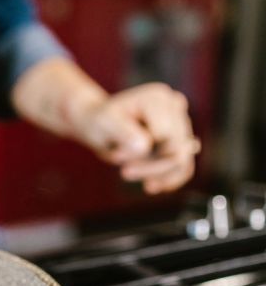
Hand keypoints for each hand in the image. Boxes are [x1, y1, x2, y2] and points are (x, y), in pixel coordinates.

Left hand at [67, 82, 200, 193]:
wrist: (101, 125)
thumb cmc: (101, 121)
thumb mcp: (104, 123)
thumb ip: (123, 132)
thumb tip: (145, 147)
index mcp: (157, 99)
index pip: (164, 137)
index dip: (140, 153)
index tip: (116, 155)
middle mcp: (175, 106)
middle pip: (176, 150)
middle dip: (149, 167)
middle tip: (124, 171)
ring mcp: (181, 123)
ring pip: (182, 162)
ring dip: (157, 176)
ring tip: (132, 175)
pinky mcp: (182, 141)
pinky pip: (185, 168)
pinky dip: (170, 180)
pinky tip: (150, 186)